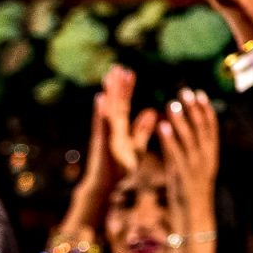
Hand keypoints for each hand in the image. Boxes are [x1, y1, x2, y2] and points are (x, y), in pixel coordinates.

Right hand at [75, 63, 151, 192]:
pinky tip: (100, 98)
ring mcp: (105, 134)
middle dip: (117, 85)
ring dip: (109, 93)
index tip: (129, 72)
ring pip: (107, 110)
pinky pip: (101, 124)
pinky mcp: (101, 142)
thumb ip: (142, 130)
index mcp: (120, 128)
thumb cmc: (119, 169)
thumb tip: (152, 110)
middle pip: (115, 103)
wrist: (104, 186)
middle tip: (117, 66)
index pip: (124, 105)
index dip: (126, 89)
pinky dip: (101, 112)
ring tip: (109, 76)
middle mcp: (111, 128)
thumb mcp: (136, 147)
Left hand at [158, 89, 221, 238]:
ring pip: (189, 139)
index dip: (206, 110)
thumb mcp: (194, 173)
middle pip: (202, 130)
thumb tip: (184, 139)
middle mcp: (206, 160)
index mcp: (211, 158)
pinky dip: (169, 138)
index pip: (211, 129)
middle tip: (186, 91)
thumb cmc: (191, 199)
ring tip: (173, 103)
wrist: (194, 222)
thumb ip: (190, 156)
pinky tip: (162, 124)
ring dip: (181, 120)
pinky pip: (175, 153)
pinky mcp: (181, 176)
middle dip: (194, 109)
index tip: (200, 93)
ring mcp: (195, 167)